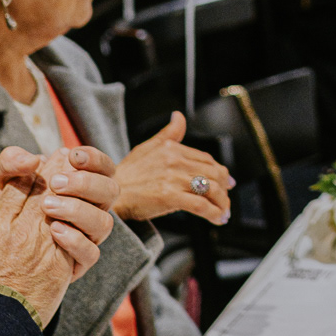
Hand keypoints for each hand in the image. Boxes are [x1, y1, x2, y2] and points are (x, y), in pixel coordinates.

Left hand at [0, 144, 117, 256]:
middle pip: (110, 191)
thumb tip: (34, 159)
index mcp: (78, 186)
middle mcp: (87, 209)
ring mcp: (85, 237)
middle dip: (86, 183)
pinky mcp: (77, 262)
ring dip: (79, 210)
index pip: (103, 167)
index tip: (71, 155)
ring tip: (48, 207)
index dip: (94, 159)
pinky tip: (54, 230)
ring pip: (104, 222)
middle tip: (57, 182)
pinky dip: (75, 240)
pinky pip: (91, 253)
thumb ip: (10, 163)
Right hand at [0, 156, 91, 325]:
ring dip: (69, 189)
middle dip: (53, 171)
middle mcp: (18, 234)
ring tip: (77, 173)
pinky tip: (85, 207)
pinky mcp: (58, 266)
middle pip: (40, 193)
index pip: (14, 190)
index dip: (28, 172)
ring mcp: (41, 249)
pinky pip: (74, 235)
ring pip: (59, 209)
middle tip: (63, 155)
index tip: (38, 159)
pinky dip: (79, 219)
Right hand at [113, 111, 232, 224]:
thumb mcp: (147, 148)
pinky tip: (216, 219)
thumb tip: (179, 116)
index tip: (227, 182)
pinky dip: (213, 213)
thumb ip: (168, 134)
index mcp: (172, 148)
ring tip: (223, 213)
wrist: (108, 194)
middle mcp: (175, 161)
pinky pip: (200, 205)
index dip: (220, 171)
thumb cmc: (128, 174)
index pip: (206, 159)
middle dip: (224, 189)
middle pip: (213, 173)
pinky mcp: (169, 196)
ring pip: (211, 189)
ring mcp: (172, 178)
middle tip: (226, 200)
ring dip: (222, 203)